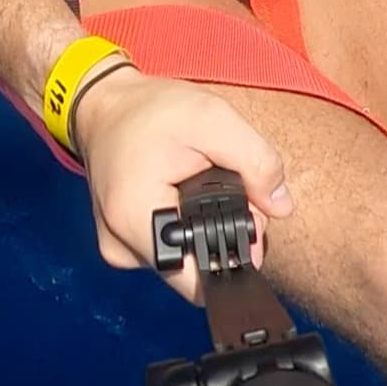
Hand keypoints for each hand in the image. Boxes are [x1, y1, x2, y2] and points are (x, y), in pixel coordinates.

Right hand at [73, 67, 293, 300]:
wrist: (105, 108)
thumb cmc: (150, 110)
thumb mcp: (211, 118)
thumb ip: (254, 160)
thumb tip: (282, 206)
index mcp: (135, 218)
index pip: (198, 277)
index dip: (236, 253)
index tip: (251, 219)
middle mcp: (123, 247)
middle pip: (196, 269)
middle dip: (227, 236)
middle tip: (236, 188)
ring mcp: (122, 249)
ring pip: (186, 261)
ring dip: (208, 229)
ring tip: (208, 183)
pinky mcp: (126, 244)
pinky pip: (172, 248)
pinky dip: (190, 226)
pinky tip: (191, 194)